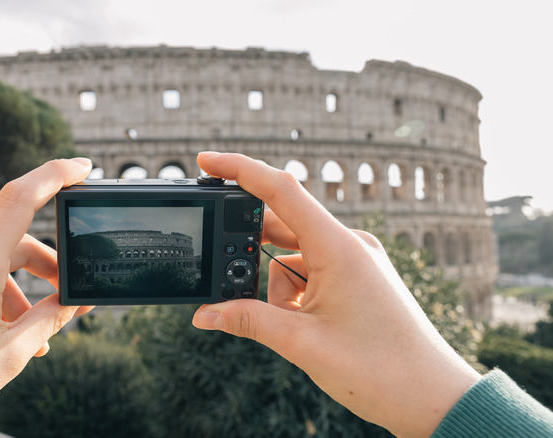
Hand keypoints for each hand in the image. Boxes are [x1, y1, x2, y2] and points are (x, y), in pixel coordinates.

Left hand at [0, 158, 94, 423]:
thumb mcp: (9, 355)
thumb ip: (50, 319)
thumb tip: (77, 300)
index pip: (18, 200)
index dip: (54, 175)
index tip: (82, 166)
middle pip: (4, 243)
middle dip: (38, 267)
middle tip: (62, 297)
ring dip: (3, 290)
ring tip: (16, 337)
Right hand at [191, 152, 478, 436]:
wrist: (431, 397)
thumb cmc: (379, 369)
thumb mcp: (301, 343)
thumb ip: (247, 320)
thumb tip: (205, 313)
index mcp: (339, 248)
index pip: (281, 191)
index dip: (239, 170)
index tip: (206, 159)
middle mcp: (350, 245)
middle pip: (282, 228)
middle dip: (254, 258)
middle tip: (238, 288)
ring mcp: (357, 260)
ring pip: (294, 257)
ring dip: (279, 289)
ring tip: (294, 328)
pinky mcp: (359, 276)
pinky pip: (312, 272)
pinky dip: (296, 294)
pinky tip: (305, 326)